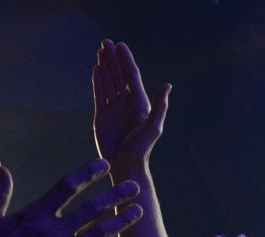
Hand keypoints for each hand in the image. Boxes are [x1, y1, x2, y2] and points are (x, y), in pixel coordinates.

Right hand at [0, 160, 146, 236]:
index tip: (105, 165)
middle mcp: (54, 232)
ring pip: (100, 234)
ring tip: (139, 212)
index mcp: (35, 215)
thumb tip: (1, 170)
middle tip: (135, 186)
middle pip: (91, 208)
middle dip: (115, 195)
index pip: (67, 186)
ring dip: (122, 222)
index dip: (88, 173)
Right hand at [92, 39, 169, 175]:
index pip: (132, 77)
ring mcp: (114, 108)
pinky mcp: (102, 116)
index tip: (120, 46)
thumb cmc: (142, 149)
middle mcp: (127, 103)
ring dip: (105, 66)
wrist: (125, 166)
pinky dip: (98, 81)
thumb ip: (160, 106)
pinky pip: (100, 94)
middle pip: (119, 75)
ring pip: (109, 82)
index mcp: (140, 103)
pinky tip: (96, 69)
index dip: (126, 61)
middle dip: (113, 59)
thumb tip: (168, 86)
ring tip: (100, 50)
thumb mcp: (153, 127)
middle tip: (105, 42)